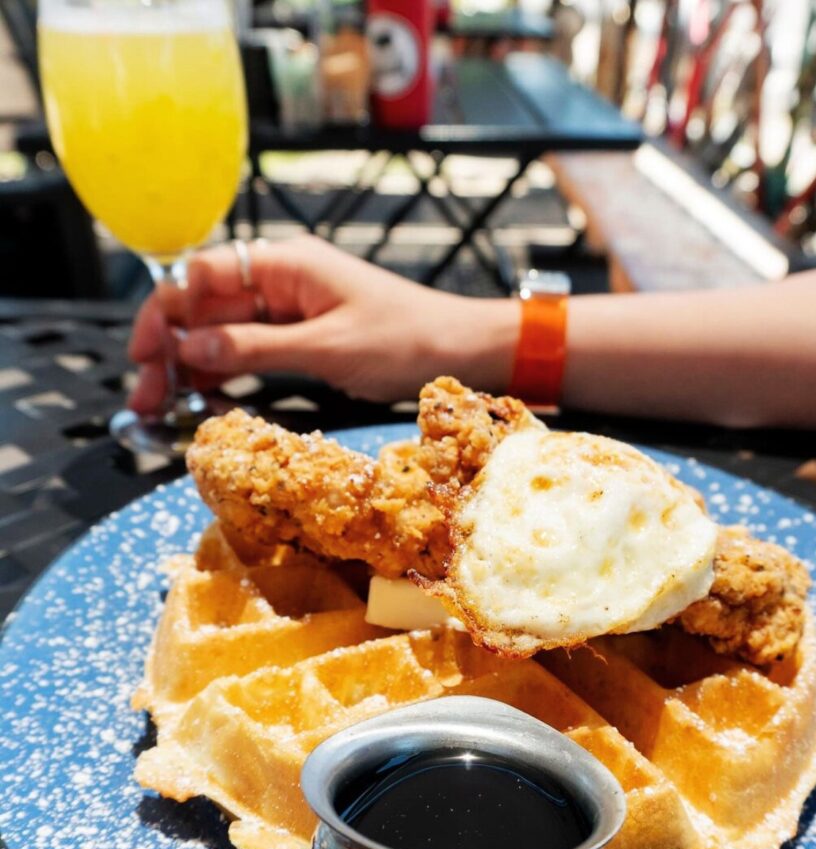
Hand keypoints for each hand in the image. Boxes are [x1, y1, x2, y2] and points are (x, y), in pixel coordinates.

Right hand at [128, 237, 515, 412]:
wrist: (460, 348)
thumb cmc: (406, 338)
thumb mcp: (326, 348)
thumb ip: (255, 348)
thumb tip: (189, 349)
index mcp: (284, 264)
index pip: (201, 276)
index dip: (164, 313)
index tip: (144, 355)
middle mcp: (280, 279)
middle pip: (204, 307)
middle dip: (169, 348)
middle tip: (145, 397)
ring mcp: (289, 306)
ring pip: (221, 331)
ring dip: (190, 365)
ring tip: (161, 406)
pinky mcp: (301, 333)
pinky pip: (248, 347)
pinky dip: (223, 371)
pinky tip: (201, 397)